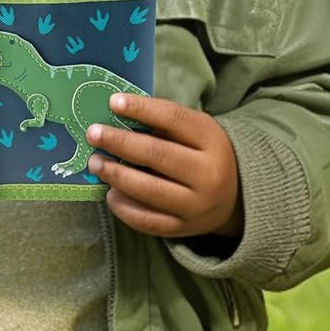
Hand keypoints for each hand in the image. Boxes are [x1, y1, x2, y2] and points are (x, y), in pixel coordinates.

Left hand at [84, 93, 243, 242]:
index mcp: (212, 140)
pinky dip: (124, 207)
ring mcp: (196, 205)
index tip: (113, 102)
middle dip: (120, 142)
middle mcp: (208, 174)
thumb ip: (164, 123)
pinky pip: (148, 220)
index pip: (174, 118)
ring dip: (116, 175)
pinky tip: (110, 193)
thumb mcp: (196, 131)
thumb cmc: (204, 154)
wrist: (235, 198)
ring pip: (150, 190)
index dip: (142, 109)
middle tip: (93, 134)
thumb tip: (118, 113)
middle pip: (158, 155)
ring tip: (95, 163)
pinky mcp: (183, 228)